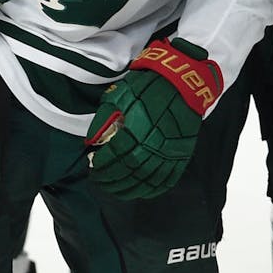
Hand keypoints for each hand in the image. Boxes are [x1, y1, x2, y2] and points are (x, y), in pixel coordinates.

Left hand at [86, 38, 222, 198]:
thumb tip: (91, 141)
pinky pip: (167, 180)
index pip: (114, 157)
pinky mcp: (182, 155)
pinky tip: (141, 191)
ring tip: (116, 190)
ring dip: (128, 189)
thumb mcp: (120, 96)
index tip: (93, 167)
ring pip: (147, 181)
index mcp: (137, 129)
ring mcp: (170, 152)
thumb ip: (104, 120)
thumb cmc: (148, 86)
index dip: (101, 166)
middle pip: (129, 172)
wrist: (182, 80)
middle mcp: (154, 144)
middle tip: (100, 181)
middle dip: (111, 180)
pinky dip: (152, 189)